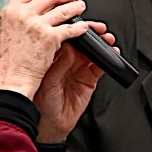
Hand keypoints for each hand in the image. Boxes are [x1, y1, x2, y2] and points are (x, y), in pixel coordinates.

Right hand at [0, 0, 93, 98]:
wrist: (12, 79)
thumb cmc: (10, 60)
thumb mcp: (9, 29)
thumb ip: (20, 16)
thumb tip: (35, 6)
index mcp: (11, 10)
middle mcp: (23, 14)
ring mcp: (36, 25)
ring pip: (63, 8)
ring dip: (76, 6)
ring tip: (80, 7)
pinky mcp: (50, 38)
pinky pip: (70, 28)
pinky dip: (79, 26)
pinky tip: (83, 27)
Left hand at [34, 23, 111, 144]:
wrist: (50, 126)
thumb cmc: (40, 104)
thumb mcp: (47, 82)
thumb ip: (59, 65)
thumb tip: (69, 47)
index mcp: (51, 57)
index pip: (63, 38)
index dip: (71, 30)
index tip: (80, 25)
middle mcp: (65, 61)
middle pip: (80, 42)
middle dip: (90, 34)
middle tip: (98, 30)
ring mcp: (78, 69)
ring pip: (92, 52)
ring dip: (101, 45)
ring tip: (107, 40)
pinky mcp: (88, 79)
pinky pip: (99, 66)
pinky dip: (106, 60)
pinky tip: (111, 55)